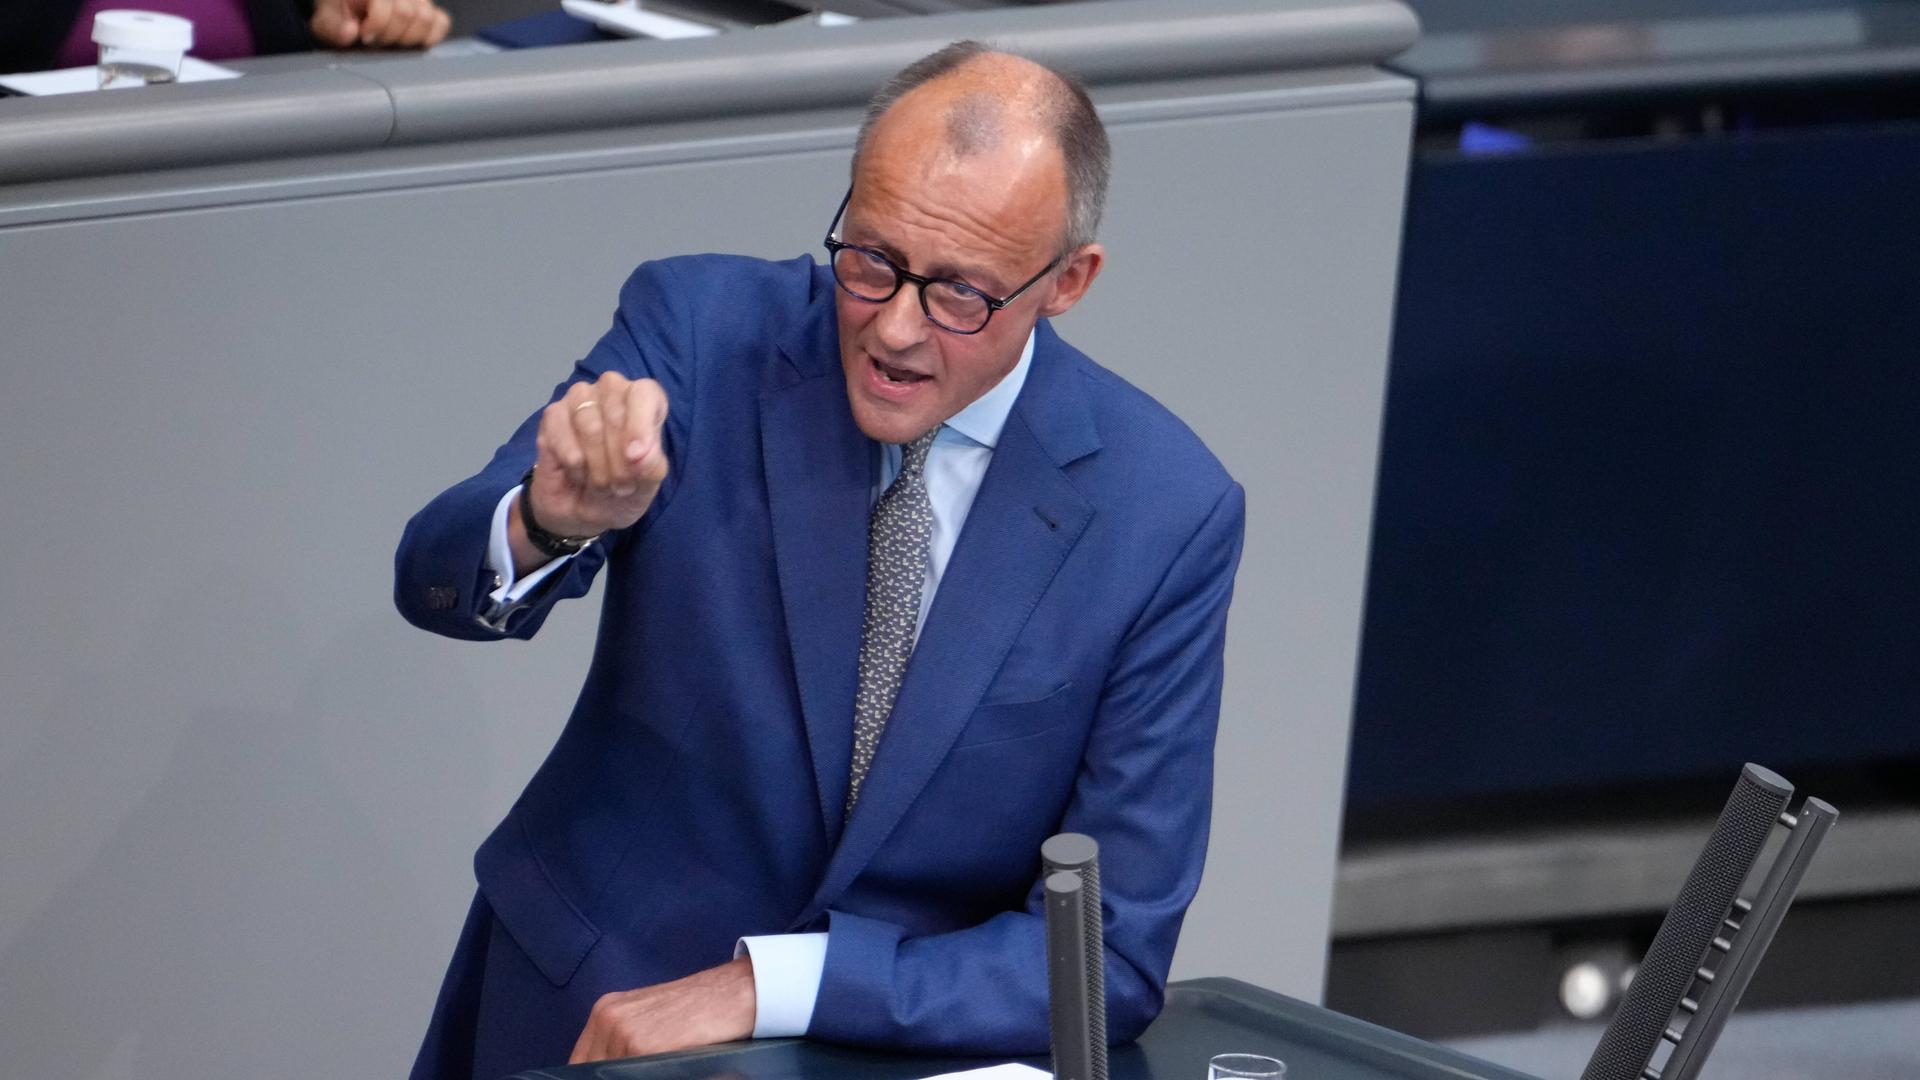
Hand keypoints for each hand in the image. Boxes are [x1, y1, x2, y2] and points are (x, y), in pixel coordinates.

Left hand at [310, 0, 451, 49]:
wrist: (347, 8)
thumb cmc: (338, 14)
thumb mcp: (325, 20)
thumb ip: (333, 26)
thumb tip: (351, 33)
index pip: (386, 4)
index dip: (377, 24)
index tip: (365, 36)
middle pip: (408, 13)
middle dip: (390, 34)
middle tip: (375, 40)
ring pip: (426, 18)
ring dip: (407, 37)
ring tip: (390, 39)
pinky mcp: (430, 9)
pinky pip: (441, 22)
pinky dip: (430, 36)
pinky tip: (411, 41)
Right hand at [520, 372, 670, 541]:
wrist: (582, 512)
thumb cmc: (621, 489)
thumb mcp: (647, 484)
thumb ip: (652, 465)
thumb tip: (639, 453)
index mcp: (643, 400)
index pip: (644, 393)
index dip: (640, 425)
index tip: (635, 458)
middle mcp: (611, 391)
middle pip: (616, 414)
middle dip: (619, 460)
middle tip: (621, 486)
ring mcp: (579, 399)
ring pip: (589, 426)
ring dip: (597, 465)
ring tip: (601, 484)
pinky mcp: (552, 415)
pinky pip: (561, 435)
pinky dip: (572, 463)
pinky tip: (577, 472)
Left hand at [569, 956, 756, 1063]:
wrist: (732, 993)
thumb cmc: (697, 1009)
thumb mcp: (649, 1018)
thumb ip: (620, 1043)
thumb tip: (604, 1070)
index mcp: (605, 1011)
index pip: (579, 1063)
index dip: (589, 1076)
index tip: (604, 1079)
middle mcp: (608, 1018)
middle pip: (591, 1070)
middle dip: (607, 1077)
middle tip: (635, 1074)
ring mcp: (623, 1032)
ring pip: (609, 1073)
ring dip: (628, 1076)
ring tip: (654, 1070)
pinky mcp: (642, 1046)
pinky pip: (631, 1075)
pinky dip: (644, 1076)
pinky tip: (666, 1070)